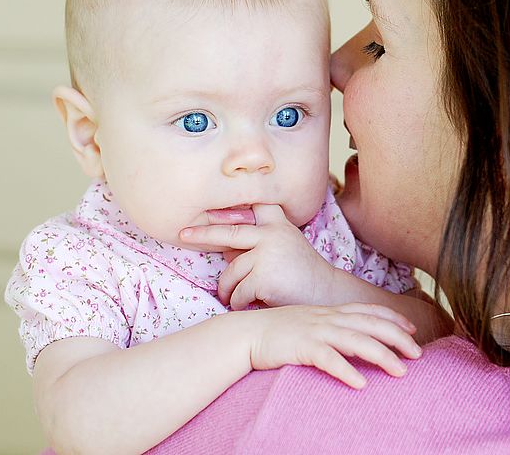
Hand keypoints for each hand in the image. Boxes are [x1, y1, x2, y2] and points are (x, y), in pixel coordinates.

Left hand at [180, 204, 339, 309]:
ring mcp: (267, 254)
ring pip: (230, 272)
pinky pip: (237, 292)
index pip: (251, 206)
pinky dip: (238, 302)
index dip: (229, 205)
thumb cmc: (301, 274)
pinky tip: (248, 304)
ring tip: (233, 296)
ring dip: (228, 288)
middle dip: (202, 233)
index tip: (208, 203)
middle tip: (182, 234)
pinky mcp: (263, 277)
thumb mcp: (283, 247)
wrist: (326, 296)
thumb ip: (257, 242)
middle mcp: (272, 234)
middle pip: (228, 232)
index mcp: (277, 224)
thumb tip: (221, 245)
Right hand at [240, 303, 421, 388]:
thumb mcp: (311, 324)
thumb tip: (354, 340)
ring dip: (381, 356)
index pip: (369, 311)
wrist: (246, 334)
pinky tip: (361, 385)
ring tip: (400, 371)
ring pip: (356, 341)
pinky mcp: (301, 347)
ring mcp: (315, 331)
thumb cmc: (280, 332)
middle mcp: (327, 318)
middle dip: (398, 338)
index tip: (414, 330)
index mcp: (331, 311)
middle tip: (419, 354)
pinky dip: (346, 371)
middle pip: (371, 325)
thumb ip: (332, 327)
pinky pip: (328, 359)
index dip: (393, 319)